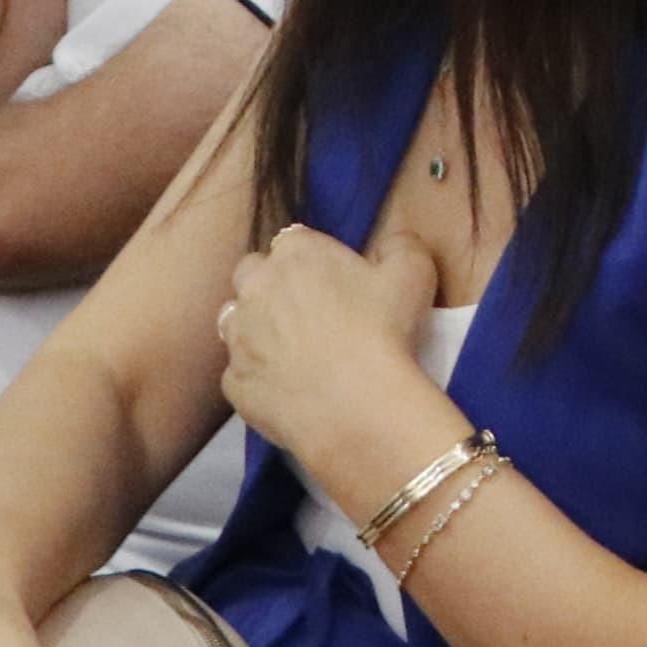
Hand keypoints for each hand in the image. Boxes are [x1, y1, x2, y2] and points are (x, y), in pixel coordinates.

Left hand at [218, 223, 452, 491]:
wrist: (357, 406)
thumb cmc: (385, 331)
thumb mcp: (414, 272)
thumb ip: (400, 244)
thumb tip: (387, 244)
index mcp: (296, 252)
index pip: (293, 240)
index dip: (312, 258)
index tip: (333, 280)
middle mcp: (256, 287)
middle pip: (252, 273)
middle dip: (271, 285)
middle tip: (308, 312)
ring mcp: (238, 337)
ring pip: (235, 321)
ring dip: (256, 327)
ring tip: (292, 350)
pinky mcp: (232, 382)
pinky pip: (240, 372)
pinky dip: (259, 376)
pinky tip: (288, 388)